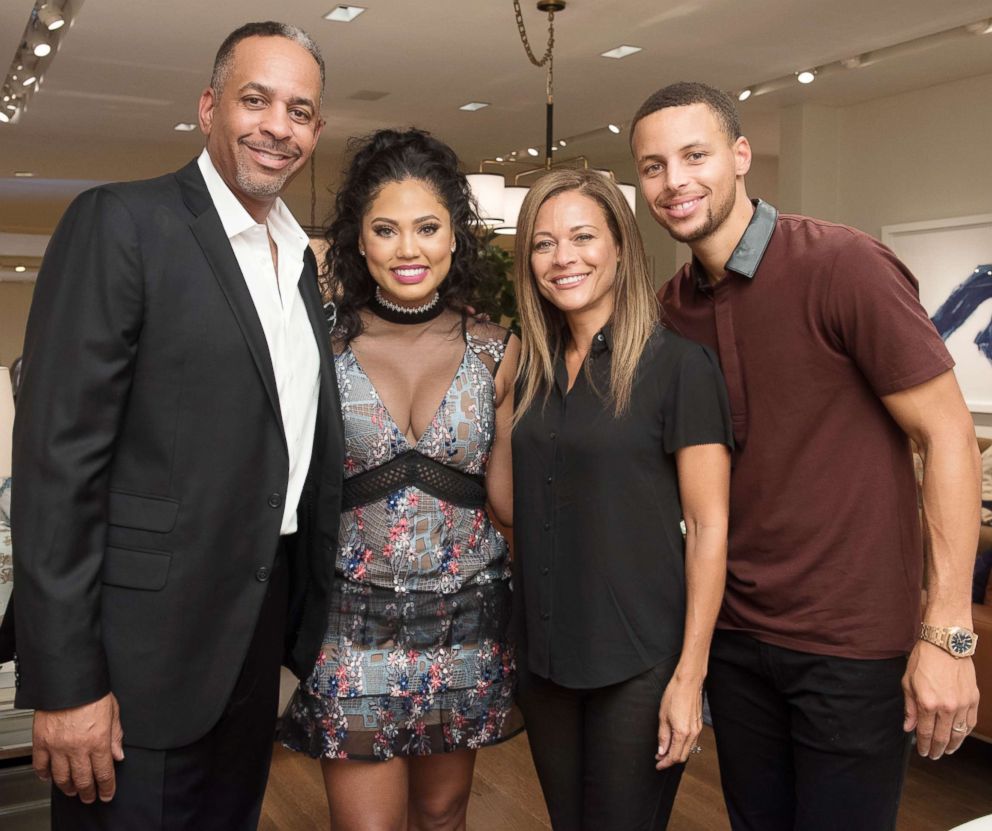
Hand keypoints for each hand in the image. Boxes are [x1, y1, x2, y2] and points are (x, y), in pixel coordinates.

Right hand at [32, 692, 124, 802]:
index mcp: (98, 740)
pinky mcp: (41, 742)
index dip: (107, 787)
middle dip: (88, 792)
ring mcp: (57, 746)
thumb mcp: (113, 711)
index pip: (104, 772)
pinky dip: (44, 774)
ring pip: (62, 777)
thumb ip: (116, 735)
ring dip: (68, 787)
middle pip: (83, 779)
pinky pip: (41, 765)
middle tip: (89, 797)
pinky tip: (50, 777)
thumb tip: (118, 754)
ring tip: (73, 790)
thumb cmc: (92, 692)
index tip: (107, 793)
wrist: (68, 680)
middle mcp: (77, 747)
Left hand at [655, 672, 703, 769]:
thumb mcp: (663, 716)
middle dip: (670, 760)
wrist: (688, 682)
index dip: (665, 763)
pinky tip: (675, 742)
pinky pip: (692, 742)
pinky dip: (683, 746)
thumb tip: (661, 751)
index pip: (674, 756)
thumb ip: (663, 736)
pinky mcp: (698, 725)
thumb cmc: (674, 695)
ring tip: (665, 750)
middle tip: (659, 758)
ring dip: (677, 753)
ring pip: (688, 750)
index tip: (658, 765)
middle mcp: (692, 734)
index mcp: (682, 733)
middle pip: (682, 756)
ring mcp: (697, 730)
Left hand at [902, 642, 978, 758]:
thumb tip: (908, 727)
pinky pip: (970, 723)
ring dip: (952, 745)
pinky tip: (960, 737)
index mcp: (927, 703)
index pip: (925, 733)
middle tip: (933, 755)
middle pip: (942, 737)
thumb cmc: (924, 659)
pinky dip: (964, 733)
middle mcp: (946, 707)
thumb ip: (909, 708)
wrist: (945, 644)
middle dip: (937, 749)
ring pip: (958, 734)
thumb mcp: (908, 682)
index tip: (922, 752)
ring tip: (947, 750)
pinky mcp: (973, 700)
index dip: (923, 745)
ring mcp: (962, 705)